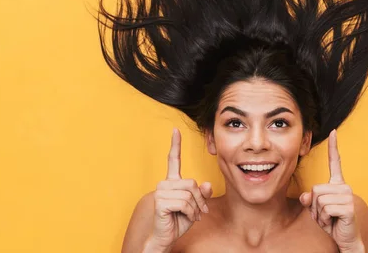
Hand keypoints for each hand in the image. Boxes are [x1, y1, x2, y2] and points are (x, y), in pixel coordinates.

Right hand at [149, 128, 212, 248]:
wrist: (166, 238)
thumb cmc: (179, 221)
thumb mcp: (195, 206)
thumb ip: (202, 194)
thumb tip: (207, 184)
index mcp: (172, 182)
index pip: (173, 159)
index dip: (175, 144)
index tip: (175, 130)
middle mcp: (164, 184)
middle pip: (192, 183)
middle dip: (199, 200)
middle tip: (199, 212)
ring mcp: (161, 192)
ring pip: (190, 194)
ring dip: (195, 208)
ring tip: (191, 216)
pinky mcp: (160, 201)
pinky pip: (185, 203)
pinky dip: (190, 213)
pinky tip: (185, 218)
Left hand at [299, 130, 363, 251]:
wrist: (345, 239)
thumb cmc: (331, 222)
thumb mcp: (315, 209)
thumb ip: (309, 200)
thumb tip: (306, 196)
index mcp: (337, 184)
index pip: (335, 162)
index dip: (333, 147)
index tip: (333, 131)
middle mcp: (344, 186)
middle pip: (315, 189)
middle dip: (315, 206)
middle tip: (325, 214)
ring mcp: (347, 195)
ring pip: (319, 199)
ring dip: (319, 213)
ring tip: (330, 218)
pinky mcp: (348, 206)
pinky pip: (325, 209)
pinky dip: (324, 218)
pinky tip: (334, 221)